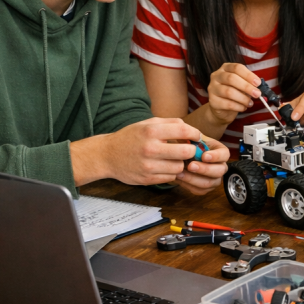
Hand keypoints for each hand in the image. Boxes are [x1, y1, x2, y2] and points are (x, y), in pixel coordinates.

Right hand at [71, 118, 211, 186]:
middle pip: (186, 152)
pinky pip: (170, 178)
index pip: (184, 131)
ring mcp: (148, 166)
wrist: (107, 155)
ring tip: (173, 159)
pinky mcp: (147, 179)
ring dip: (180, 163)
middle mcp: (150, 148)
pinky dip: (170, 173)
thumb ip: (171, 123)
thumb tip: (192, 130)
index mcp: (151, 131)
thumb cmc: (131, 137)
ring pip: (179, 167)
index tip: (196, 137)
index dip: (195, 134)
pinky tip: (164, 167)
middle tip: (187, 150)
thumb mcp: (148, 123)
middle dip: (191, 151)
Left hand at [175, 136, 229, 195]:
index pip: (225, 155)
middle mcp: (221, 166)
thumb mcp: (192, 138)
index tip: (204, 156)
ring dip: (193, 179)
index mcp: (221, 152)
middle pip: (219, 171)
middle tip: (190, 165)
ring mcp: (215, 179)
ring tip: (180, 173)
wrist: (183, 156)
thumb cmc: (189, 146)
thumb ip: (192, 137)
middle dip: (204, 169)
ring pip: (209, 183)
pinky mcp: (206, 188)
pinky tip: (179, 178)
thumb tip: (189, 136)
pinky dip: (188, 185)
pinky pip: (200, 190)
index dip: (216, 156)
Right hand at [207, 63, 261, 124]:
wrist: (223, 109)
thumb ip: (249, 84)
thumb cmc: (234, 94)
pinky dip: (238, 106)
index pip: (236, 67)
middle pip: (231, 78)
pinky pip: (227, 104)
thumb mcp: (242, 86)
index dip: (248, 75)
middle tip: (257, 94)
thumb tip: (259, 88)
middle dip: (246, 87)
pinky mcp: (212, 101)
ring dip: (243, 98)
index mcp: (225, 68)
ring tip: (250, 103)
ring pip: (229, 92)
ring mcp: (212, 88)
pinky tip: (243, 107)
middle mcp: (217, 76)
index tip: (258, 83)